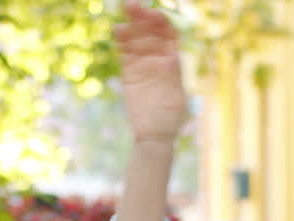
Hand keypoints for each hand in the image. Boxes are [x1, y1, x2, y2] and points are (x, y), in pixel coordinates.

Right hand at [115, 1, 188, 142]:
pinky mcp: (130, 74)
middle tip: (131, 4)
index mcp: (173, 62)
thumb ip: (173, 76)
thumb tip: (172, 57)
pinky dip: (122, 42)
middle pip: (150, 33)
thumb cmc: (170, 119)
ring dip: (130, 25)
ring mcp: (143, 66)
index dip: (160, 22)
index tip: (151, 13)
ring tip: (123, 13)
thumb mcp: (176, 96)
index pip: (167, 35)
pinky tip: (118, 30)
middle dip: (142, 17)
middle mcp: (158, 60)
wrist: (154, 135)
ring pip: (136, 40)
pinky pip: (126, 54)